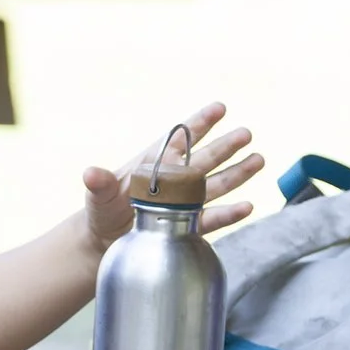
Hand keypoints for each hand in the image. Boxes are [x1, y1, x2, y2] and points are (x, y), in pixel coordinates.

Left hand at [80, 101, 264, 253]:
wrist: (104, 241)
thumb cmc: (101, 211)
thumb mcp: (98, 196)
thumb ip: (99, 184)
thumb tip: (91, 173)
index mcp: (156, 163)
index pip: (181, 138)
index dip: (200, 123)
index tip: (220, 108)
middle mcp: (175, 180)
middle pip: (206, 159)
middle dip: (226, 146)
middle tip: (246, 134)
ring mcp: (185, 203)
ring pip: (216, 185)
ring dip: (238, 174)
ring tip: (258, 160)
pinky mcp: (189, 226)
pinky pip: (213, 219)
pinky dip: (230, 213)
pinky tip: (247, 206)